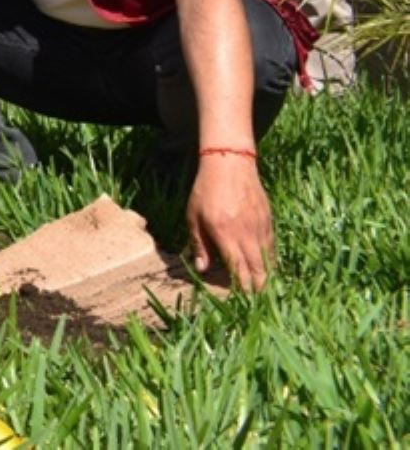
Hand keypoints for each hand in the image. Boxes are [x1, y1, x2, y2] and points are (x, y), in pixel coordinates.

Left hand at [185, 153, 274, 290]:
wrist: (230, 164)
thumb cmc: (205, 191)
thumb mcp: (193, 216)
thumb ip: (199, 244)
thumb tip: (202, 269)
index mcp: (225, 233)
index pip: (238, 268)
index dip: (242, 287)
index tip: (242, 301)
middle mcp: (246, 233)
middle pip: (258, 269)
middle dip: (258, 288)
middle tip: (256, 302)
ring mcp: (261, 227)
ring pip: (269, 260)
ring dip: (266, 276)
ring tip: (263, 290)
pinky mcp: (269, 221)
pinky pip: (272, 247)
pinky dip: (270, 260)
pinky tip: (266, 268)